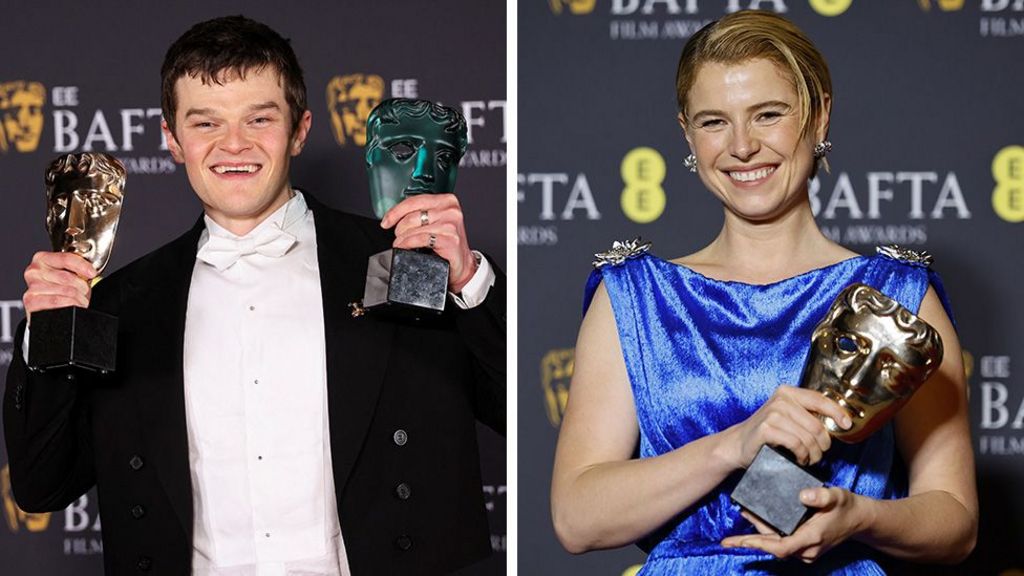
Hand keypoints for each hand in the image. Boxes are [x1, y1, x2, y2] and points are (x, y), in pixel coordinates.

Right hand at [23, 251, 95, 319]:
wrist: (49, 310)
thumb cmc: (61, 291)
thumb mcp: (69, 275)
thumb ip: (77, 269)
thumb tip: (89, 272)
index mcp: (42, 259)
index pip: (66, 259)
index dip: (82, 266)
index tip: (92, 273)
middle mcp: (34, 271)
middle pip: (67, 277)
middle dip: (82, 287)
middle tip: (84, 292)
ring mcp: (31, 287)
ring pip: (66, 291)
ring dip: (79, 298)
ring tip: (78, 300)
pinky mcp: (31, 302)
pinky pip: (58, 301)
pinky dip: (70, 305)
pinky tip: (72, 306)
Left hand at [380, 193, 477, 292]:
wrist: (462, 263)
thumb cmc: (448, 242)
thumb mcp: (437, 221)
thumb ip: (423, 213)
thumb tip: (396, 215)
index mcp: (447, 201)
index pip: (414, 201)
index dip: (396, 211)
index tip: (386, 220)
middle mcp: (450, 210)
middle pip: (412, 216)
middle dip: (399, 229)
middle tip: (399, 237)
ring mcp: (451, 224)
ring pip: (414, 228)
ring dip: (402, 239)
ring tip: (400, 244)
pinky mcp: (449, 239)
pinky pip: (420, 239)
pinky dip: (408, 244)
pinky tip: (405, 248)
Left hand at [722, 487, 869, 562]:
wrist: (861, 519)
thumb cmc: (847, 507)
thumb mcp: (836, 496)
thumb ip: (821, 496)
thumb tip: (803, 496)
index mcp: (812, 538)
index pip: (780, 547)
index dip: (759, 544)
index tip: (741, 541)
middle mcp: (807, 549)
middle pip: (773, 548)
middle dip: (750, 542)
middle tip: (727, 541)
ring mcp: (806, 549)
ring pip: (775, 545)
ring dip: (757, 537)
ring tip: (737, 525)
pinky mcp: (804, 545)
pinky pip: (781, 542)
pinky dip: (767, 535)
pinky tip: (755, 523)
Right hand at [726, 385, 852, 468]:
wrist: (740, 444)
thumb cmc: (769, 432)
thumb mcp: (788, 417)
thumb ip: (808, 414)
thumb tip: (838, 421)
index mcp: (788, 392)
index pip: (820, 400)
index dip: (837, 412)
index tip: (847, 424)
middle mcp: (780, 399)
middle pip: (817, 425)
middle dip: (823, 445)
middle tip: (819, 454)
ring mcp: (772, 413)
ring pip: (808, 437)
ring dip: (812, 453)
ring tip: (808, 459)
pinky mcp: (766, 429)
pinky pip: (796, 444)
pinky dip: (801, 456)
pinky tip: (799, 459)